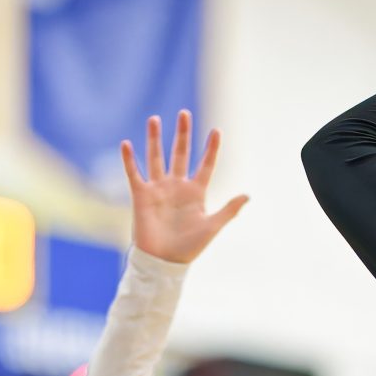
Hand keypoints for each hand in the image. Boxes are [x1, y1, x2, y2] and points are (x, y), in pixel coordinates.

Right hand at [120, 111, 248, 263]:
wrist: (165, 261)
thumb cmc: (189, 247)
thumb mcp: (212, 226)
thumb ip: (229, 210)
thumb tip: (248, 195)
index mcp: (196, 193)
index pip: (205, 165)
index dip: (211, 149)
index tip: (217, 131)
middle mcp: (177, 186)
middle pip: (180, 154)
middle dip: (183, 135)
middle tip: (185, 114)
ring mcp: (159, 189)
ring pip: (156, 157)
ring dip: (155, 139)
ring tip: (155, 119)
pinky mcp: (141, 195)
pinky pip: (134, 173)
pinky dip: (130, 160)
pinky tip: (127, 144)